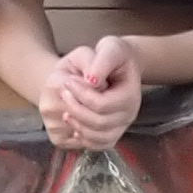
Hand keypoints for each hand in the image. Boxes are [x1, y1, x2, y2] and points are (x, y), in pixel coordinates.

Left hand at [40, 36, 142, 150]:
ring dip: (77, 125)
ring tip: (65, 110)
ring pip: (97, 137)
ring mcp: (121, 126)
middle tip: (63, 93)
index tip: (68, 81)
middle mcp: (128, 115)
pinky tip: (73, 123)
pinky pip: (97, 144)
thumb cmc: (114, 54)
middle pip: (99, 123)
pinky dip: (83, 138)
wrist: (119, 64)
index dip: (82, 95)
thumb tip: (91, 80)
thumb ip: (101, 62)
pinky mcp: (112, 133)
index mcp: (130, 96)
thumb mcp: (110, 48)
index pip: (102, 104)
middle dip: (76, 109)